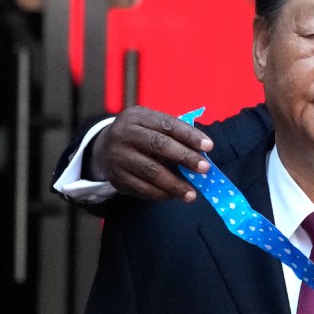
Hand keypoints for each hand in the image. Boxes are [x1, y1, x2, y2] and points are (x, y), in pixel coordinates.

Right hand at [86, 106, 213, 201]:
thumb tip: (202, 153)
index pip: (168, 124)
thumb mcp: (151, 125)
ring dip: (174, 184)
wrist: (104, 148)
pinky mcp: (115, 177)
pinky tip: (173, 196)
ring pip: (150, 171)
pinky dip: (160, 194)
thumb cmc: (140, 136)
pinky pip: (141, 188)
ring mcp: (117, 156)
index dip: (189, 135)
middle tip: (205, 169)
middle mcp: (125, 133)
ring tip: (191, 194)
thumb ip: (173, 135)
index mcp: (138, 116)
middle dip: (185, 157)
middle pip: (158, 145)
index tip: (209, 147)